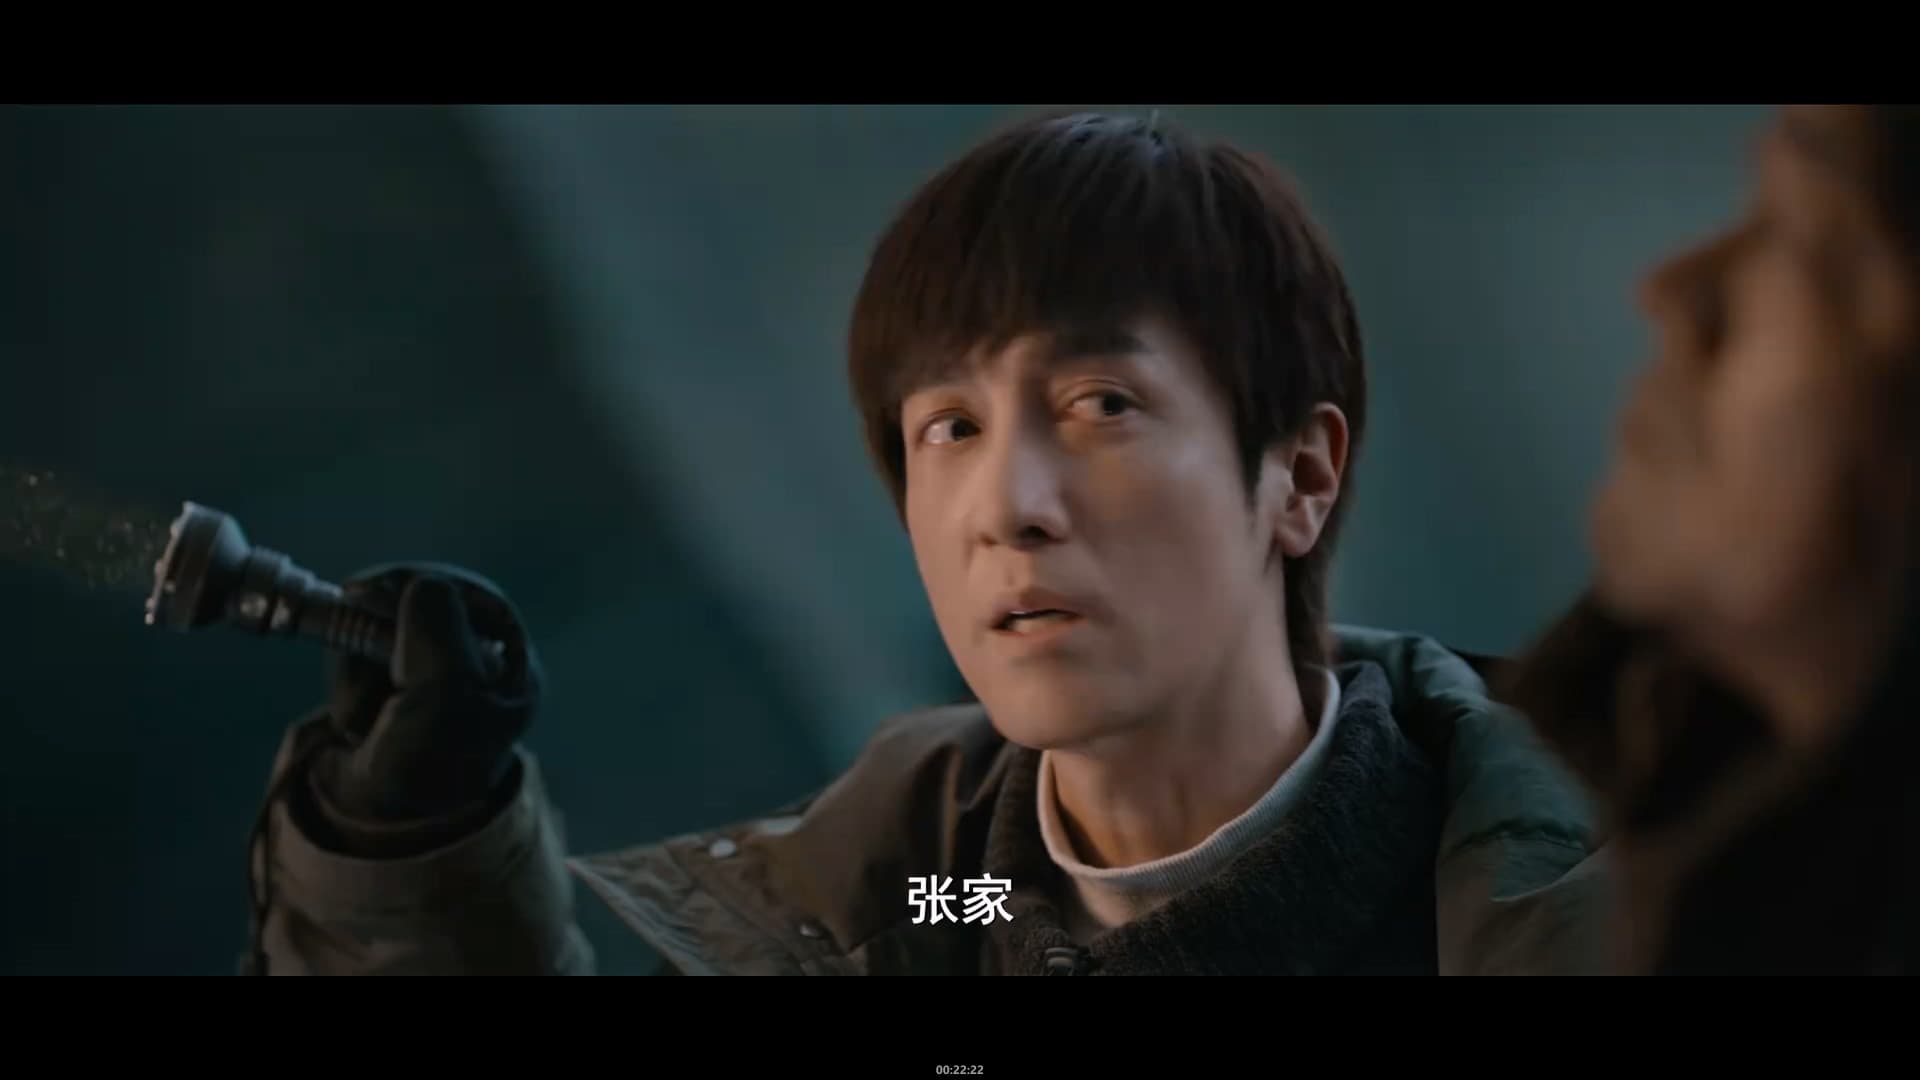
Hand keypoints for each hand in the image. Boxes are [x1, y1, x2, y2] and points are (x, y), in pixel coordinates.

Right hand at [310, 562, 543, 823]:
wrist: (374, 833)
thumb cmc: (426, 768)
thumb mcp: (443, 697)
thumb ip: (437, 632)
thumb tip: (423, 586)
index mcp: (510, 672)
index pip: (475, 600)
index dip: (427, 585)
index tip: (377, 588)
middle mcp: (475, 673)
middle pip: (423, 611)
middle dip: (384, 632)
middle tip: (357, 635)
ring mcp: (428, 684)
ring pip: (385, 635)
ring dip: (362, 667)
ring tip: (368, 715)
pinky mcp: (388, 697)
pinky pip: (362, 665)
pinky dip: (350, 687)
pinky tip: (357, 723)